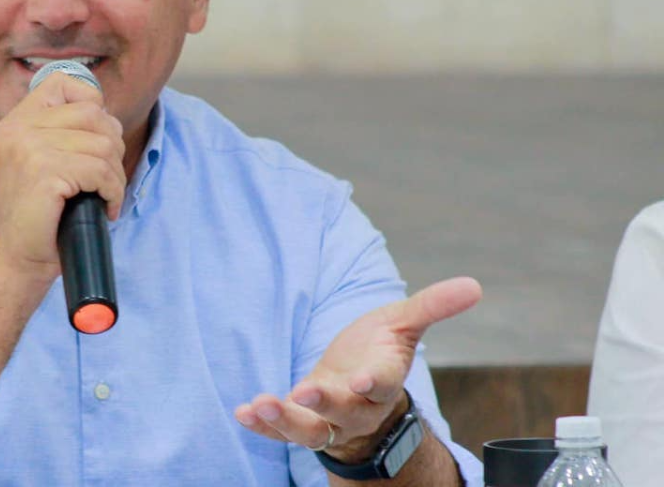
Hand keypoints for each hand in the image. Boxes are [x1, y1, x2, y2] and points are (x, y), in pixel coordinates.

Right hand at [0, 72, 125, 284]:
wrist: (17, 260)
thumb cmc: (37, 215)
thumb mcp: (38, 160)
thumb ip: (59, 131)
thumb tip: (104, 113)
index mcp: (15, 122)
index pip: (64, 83)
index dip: (92, 105)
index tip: (94, 139)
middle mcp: (18, 129)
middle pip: (94, 115)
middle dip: (112, 148)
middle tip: (104, 179)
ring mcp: (29, 149)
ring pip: (103, 145)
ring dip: (115, 176)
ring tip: (104, 196)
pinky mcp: (45, 172)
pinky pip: (101, 171)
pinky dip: (113, 192)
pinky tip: (104, 208)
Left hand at [234, 277, 481, 462]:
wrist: (359, 387)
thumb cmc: (379, 351)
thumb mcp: (403, 323)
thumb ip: (432, 307)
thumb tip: (473, 285)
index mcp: (382, 379)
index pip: (383, 384)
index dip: (374, 382)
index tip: (364, 380)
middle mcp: (356, 406)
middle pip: (344, 412)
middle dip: (325, 404)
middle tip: (304, 393)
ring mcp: (327, 419)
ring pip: (310, 429)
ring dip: (285, 420)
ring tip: (262, 404)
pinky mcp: (300, 421)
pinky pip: (280, 431)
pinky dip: (262, 426)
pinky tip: (243, 412)